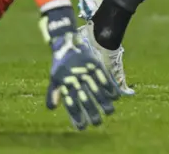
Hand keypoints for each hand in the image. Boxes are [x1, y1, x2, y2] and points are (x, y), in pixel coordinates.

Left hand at [40, 7, 118, 130]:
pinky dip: (110, 87)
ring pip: (97, 90)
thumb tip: (52, 108)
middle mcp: (76, 79)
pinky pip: (104, 78)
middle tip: (97, 123)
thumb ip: (53, 92)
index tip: (81, 127)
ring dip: (104, 102)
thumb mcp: (54, 77)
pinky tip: (115, 97)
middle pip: (86, 99)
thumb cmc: (60, 63)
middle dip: (92, 112)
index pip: (71, 104)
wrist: (67, 42)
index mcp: (65, 83)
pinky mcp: (94, 64)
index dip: (76, 116)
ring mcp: (86, 71)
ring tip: (109, 112)